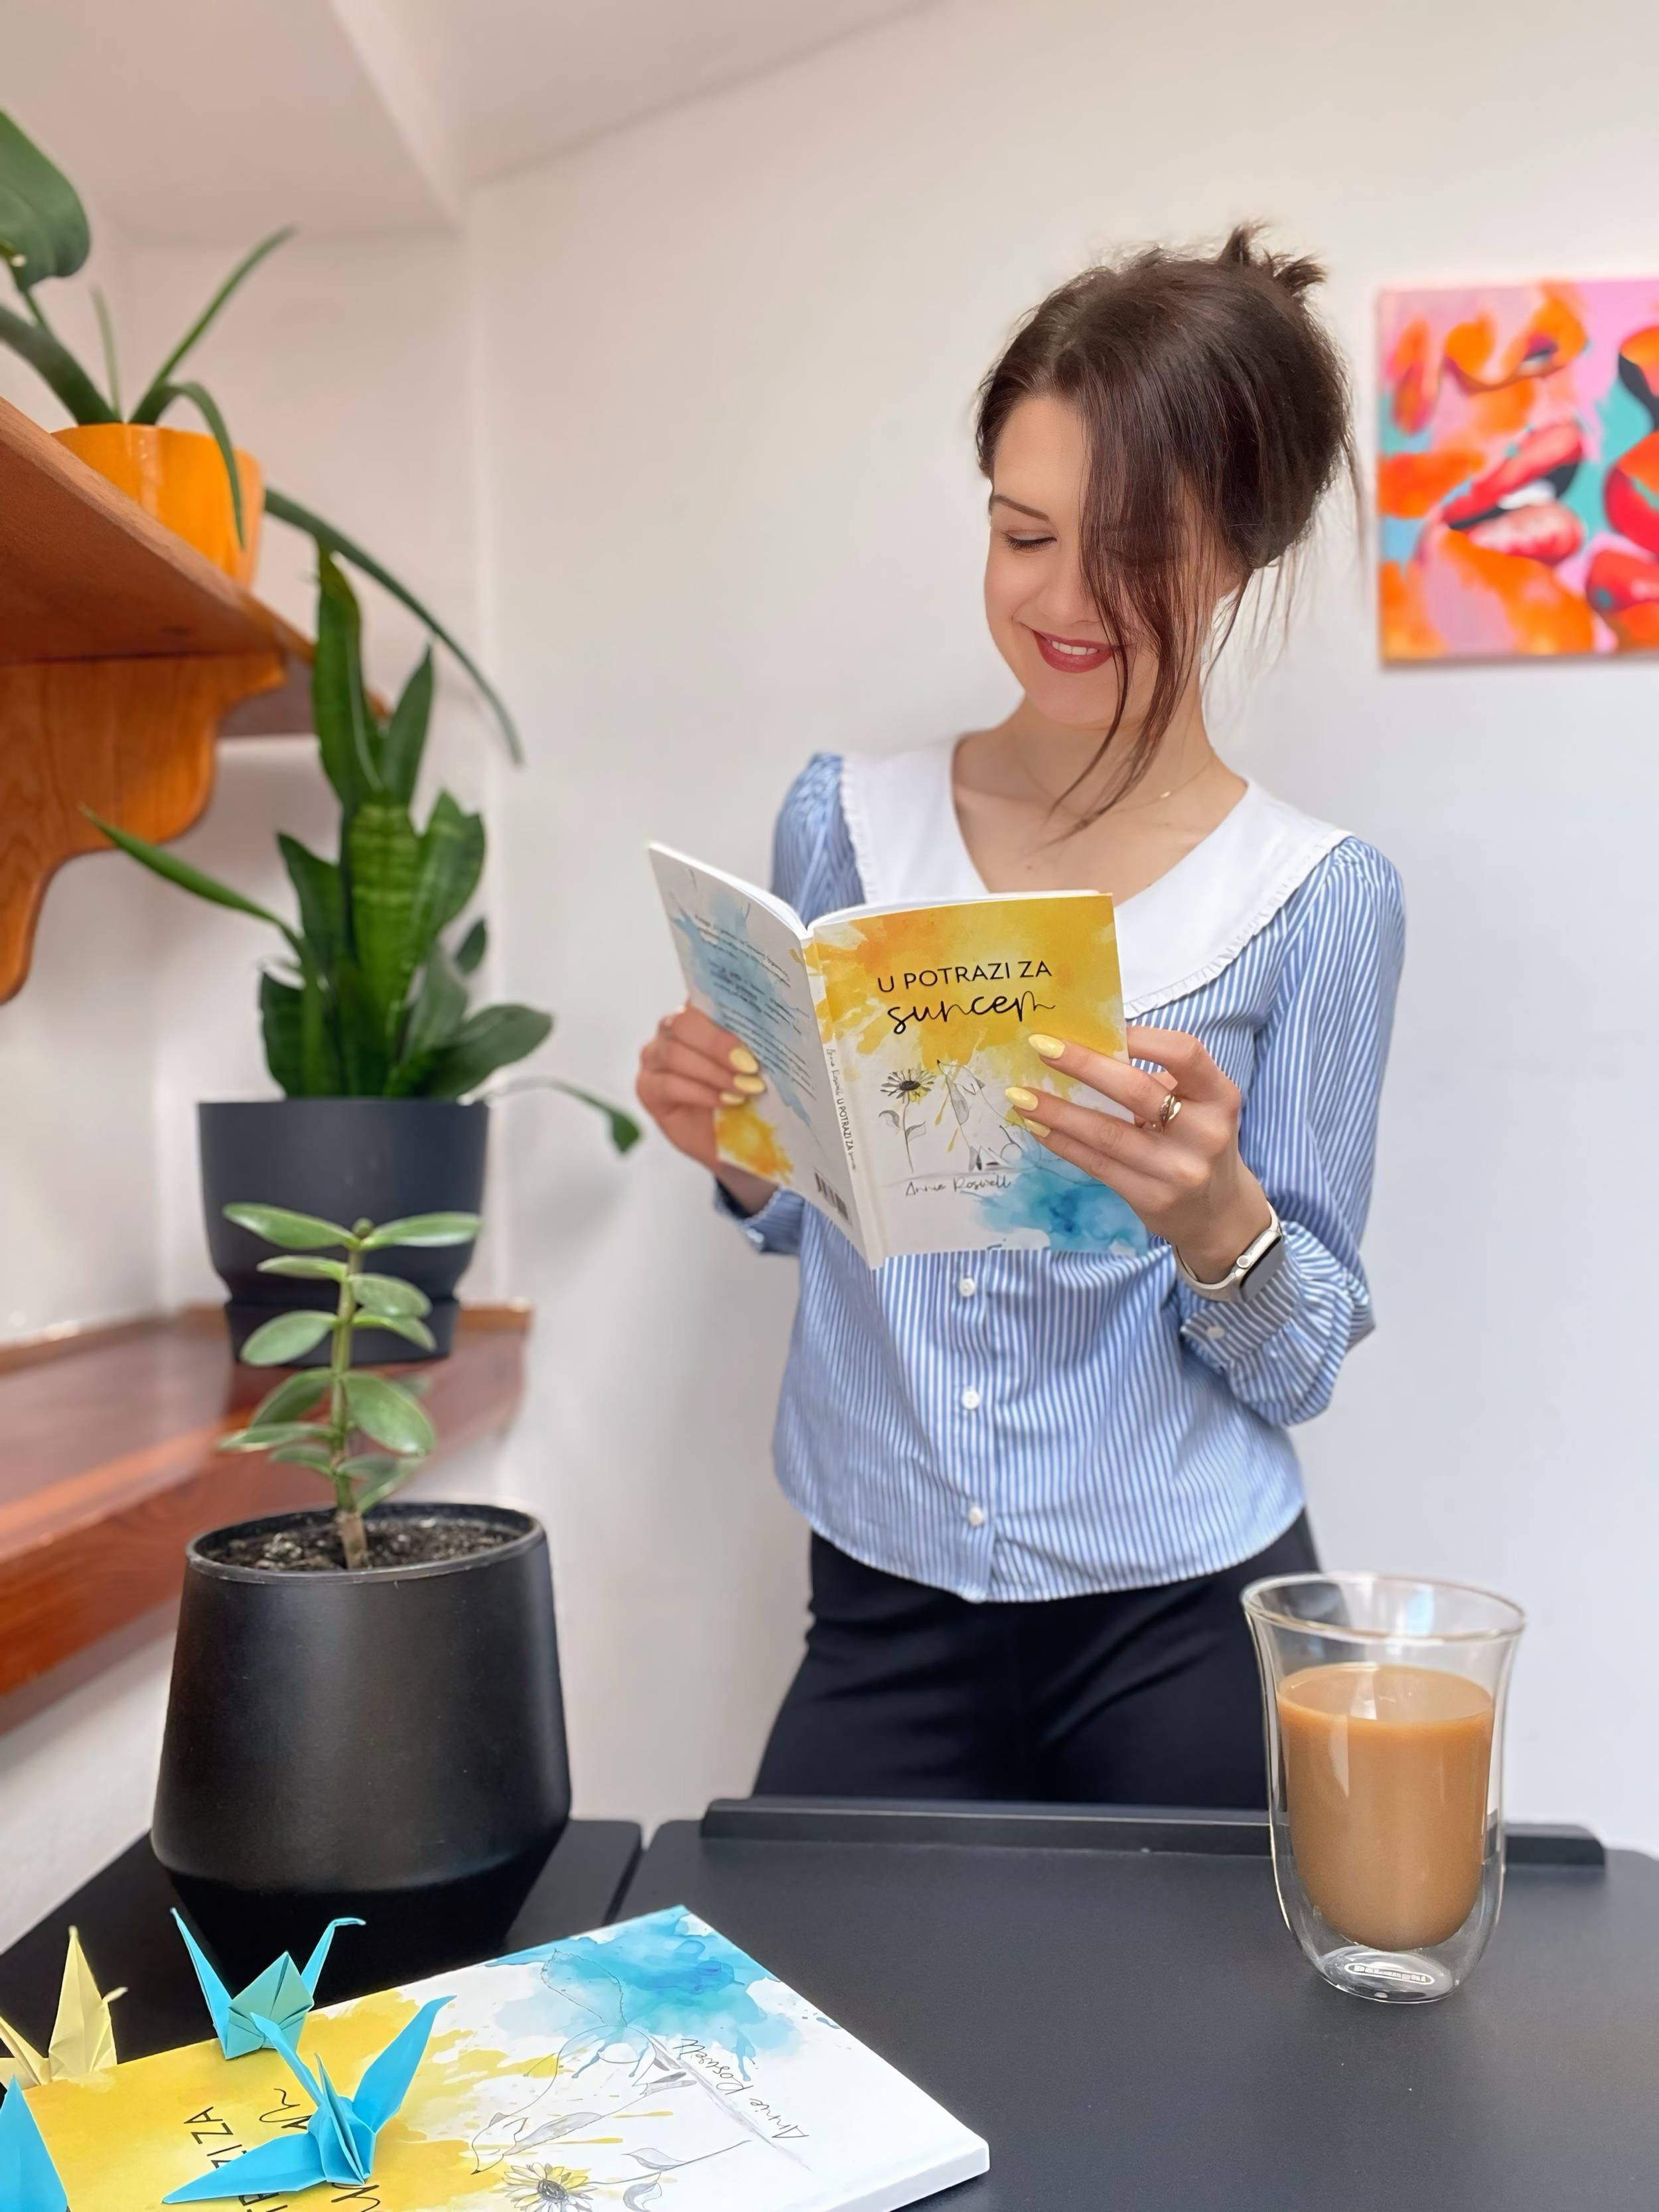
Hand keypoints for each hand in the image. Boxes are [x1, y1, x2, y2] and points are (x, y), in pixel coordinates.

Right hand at [635, 1005, 775, 1213]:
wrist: (731, 1143)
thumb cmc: (750, 1096)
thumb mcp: (759, 1066)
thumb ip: (758, 1043)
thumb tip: (783, 1029)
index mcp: (701, 1011)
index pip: (704, 993)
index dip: (725, 998)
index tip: (754, 1016)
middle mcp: (672, 1027)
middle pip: (683, 1021)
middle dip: (718, 1043)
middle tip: (751, 1065)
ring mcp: (655, 1056)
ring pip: (674, 1053)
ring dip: (714, 1072)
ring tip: (745, 1088)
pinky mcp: (647, 1088)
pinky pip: (668, 1084)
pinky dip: (701, 1093)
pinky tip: (727, 1101)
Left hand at [1005, 1026, 1272, 1279]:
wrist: (1217, 1213)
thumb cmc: (1196, 1141)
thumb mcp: (1195, 1105)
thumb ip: (1155, 1078)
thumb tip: (1086, 1044)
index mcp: (1219, 1096)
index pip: (1184, 1053)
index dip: (1141, 1036)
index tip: (1097, 1025)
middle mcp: (1205, 1132)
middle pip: (1136, 1091)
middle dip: (1083, 1065)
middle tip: (1041, 1046)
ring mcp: (1178, 1170)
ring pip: (1107, 1133)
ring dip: (1058, 1111)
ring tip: (1021, 1094)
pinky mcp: (1152, 1198)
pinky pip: (1097, 1164)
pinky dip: (1062, 1142)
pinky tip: (1037, 1126)